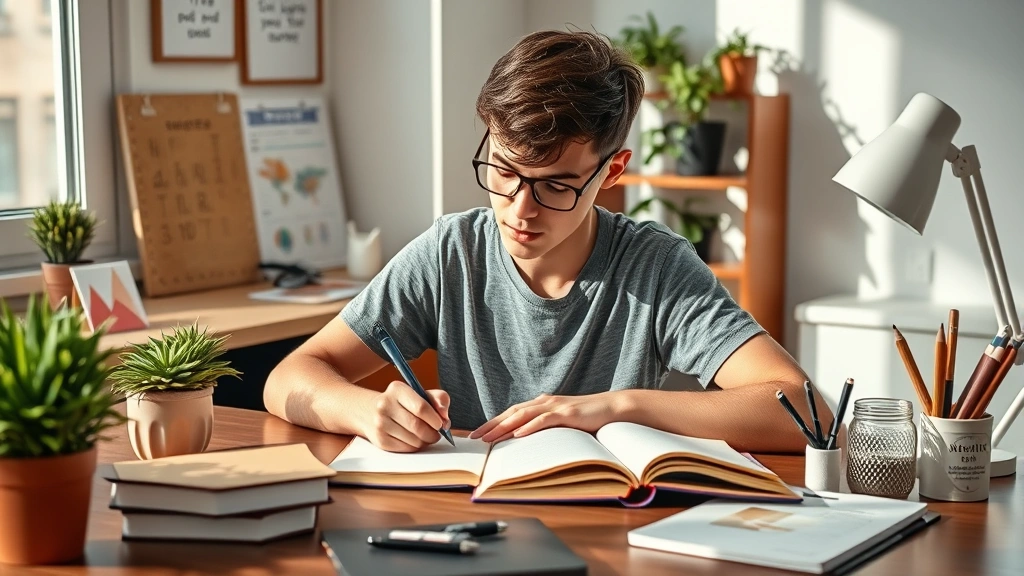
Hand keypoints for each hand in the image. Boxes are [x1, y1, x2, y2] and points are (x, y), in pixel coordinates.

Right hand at [361, 382, 450, 451]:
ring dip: (425, 442)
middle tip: (437, 434)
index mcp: (397, 390)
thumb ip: (438, 399)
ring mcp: (380, 424)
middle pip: (417, 426)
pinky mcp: (380, 440)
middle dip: (433, 433)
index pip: (421, 407)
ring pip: (413, 440)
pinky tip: (414, 440)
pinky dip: (415, 447)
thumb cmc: (402, 403)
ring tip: (425, 436)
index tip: (441, 423)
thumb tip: (445, 416)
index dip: (435, 419)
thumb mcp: (420, 393)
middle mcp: (385, 405)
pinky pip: (406, 449)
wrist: (370, 411)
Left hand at [469, 393, 623, 442]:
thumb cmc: (589, 417)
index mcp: (542, 404)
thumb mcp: (563, 423)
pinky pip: (544, 419)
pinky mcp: (566, 413)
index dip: (494, 423)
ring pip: (523, 415)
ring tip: (489, 438)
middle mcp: (544, 402)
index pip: (512, 413)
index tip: (478, 435)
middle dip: (492, 425)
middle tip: (475, 438)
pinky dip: (529, 426)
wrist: (612, 408)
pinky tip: (518, 434)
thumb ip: (546, 427)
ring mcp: (555, 406)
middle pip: (512, 413)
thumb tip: (527, 441)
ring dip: (504, 426)